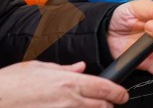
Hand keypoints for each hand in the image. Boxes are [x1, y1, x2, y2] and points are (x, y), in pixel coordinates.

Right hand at [0, 61, 127, 106]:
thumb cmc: (9, 85)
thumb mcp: (38, 68)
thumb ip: (64, 69)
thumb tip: (80, 67)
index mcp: (68, 83)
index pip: (105, 88)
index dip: (118, 93)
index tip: (122, 95)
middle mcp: (68, 101)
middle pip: (101, 106)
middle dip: (108, 106)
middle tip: (109, 104)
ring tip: (90, 107)